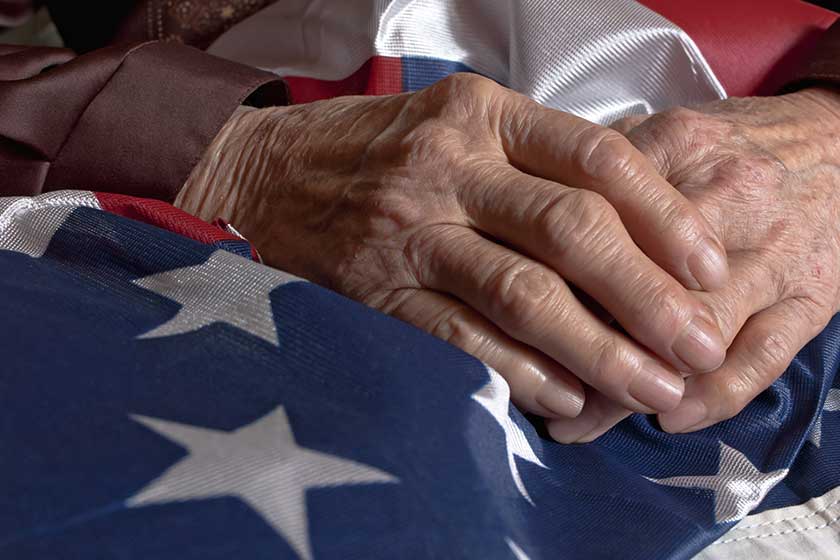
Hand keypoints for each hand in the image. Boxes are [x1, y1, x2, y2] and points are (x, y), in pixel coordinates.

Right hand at [177, 74, 727, 419]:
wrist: (270, 168)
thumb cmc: (378, 144)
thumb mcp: (462, 121)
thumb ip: (539, 159)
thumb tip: (632, 222)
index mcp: (484, 115)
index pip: (596, 157)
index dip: (663, 216)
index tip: (708, 267)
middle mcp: (451, 167)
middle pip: (570, 230)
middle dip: (646, 295)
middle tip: (696, 346)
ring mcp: (411, 230)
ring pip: (522, 293)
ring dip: (596, 348)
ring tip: (649, 388)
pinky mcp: (379, 288)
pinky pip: (462, 337)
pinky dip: (521, 373)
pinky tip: (566, 399)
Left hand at [547, 88, 839, 441]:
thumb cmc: (735, 148)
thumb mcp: (668, 133)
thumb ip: (602, 169)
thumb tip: (530, 215)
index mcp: (678, 148)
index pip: (597, 223)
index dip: (545, 280)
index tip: (502, 322)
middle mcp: (727, 198)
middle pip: (641, 286)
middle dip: (580, 347)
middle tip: (531, 391)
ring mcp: (774, 254)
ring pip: (695, 332)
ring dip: (632, 389)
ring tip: (580, 424)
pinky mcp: (812, 298)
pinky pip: (764, 359)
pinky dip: (715, 398)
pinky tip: (667, 419)